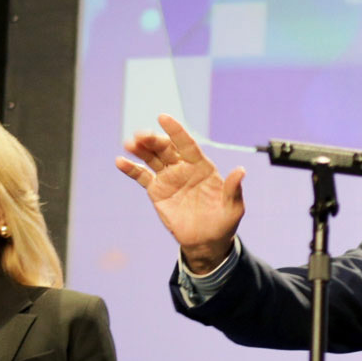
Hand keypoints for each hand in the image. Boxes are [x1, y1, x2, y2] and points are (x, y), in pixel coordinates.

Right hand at [116, 114, 245, 272]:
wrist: (206, 242)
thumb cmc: (223, 223)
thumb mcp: (233, 208)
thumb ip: (233, 189)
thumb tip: (241, 170)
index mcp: (202, 167)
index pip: (187, 144)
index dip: (176, 131)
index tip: (163, 118)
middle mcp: (184, 167)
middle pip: (166, 148)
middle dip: (154, 139)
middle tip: (141, 136)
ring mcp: (169, 177)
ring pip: (152, 158)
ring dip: (140, 149)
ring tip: (129, 143)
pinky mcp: (157, 190)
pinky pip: (142, 176)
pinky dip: (131, 168)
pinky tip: (120, 161)